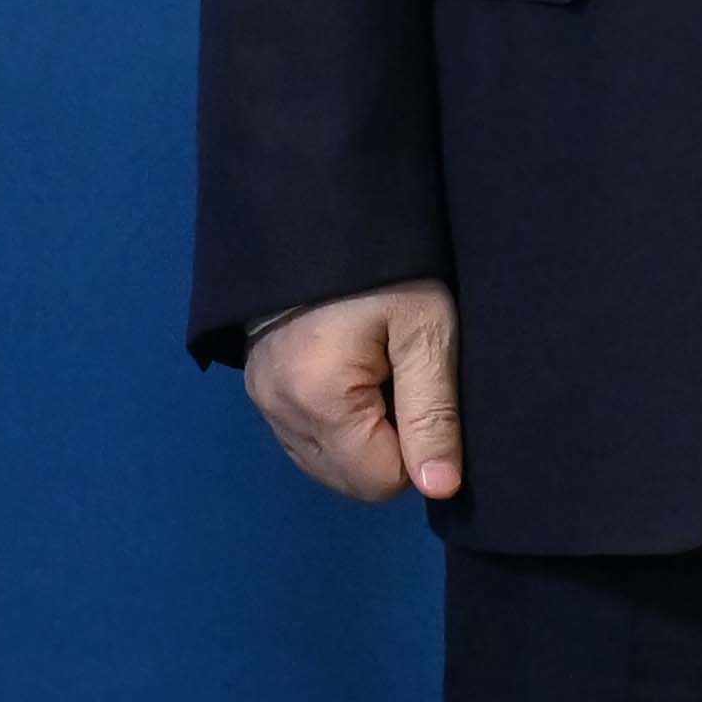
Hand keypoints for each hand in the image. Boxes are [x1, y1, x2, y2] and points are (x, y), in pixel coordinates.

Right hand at [246, 284, 463, 503]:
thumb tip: (441, 489)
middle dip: (387, 446)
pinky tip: (350, 375)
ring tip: (376, 373)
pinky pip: (305, 440)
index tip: (421, 392)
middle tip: (401, 379)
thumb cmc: (385, 268)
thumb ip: (432, 412)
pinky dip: (335, 424)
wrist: (319, 211)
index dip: (416, 448)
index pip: (381, 481)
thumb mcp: (425, 329)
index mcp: (319, 402)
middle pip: (350, 480)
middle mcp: (280, 414)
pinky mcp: (260, 391)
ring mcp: (263, 404)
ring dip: (360, 437)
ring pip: (327, 465)